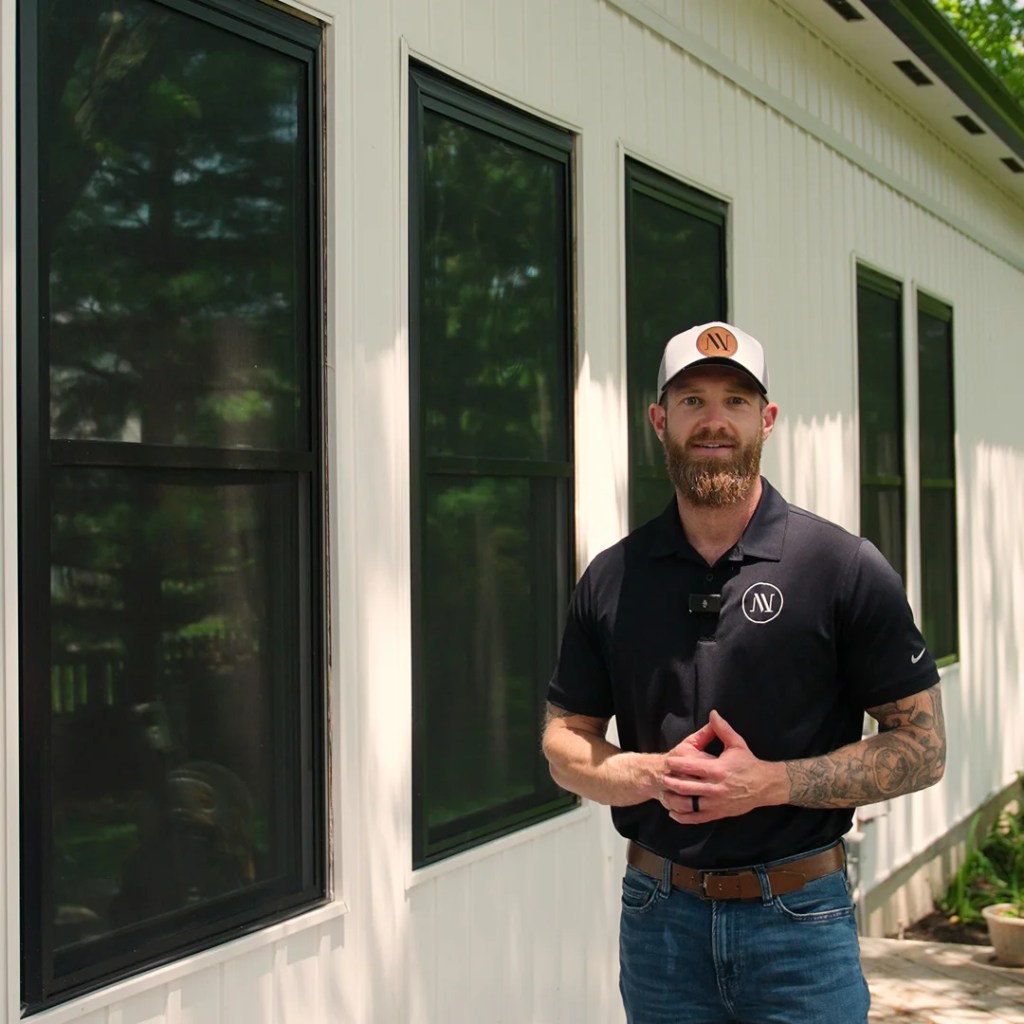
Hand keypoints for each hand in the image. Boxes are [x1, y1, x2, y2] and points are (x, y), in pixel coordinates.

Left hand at [659, 710, 786, 823]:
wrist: (765, 786)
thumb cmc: (748, 764)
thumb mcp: (737, 744)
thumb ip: (722, 729)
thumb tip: (712, 713)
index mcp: (719, 770)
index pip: (693, 767)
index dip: (678, 764)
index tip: (668, 761)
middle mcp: (716, 788)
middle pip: (688, 787)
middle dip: (672, 782)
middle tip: (662, 777)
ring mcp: (717, 803)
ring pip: (690, 805)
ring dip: (674, 801)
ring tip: (664, 795)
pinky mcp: (719, 813)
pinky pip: (697, 818)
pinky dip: (683, 817)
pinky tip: (673, 813)